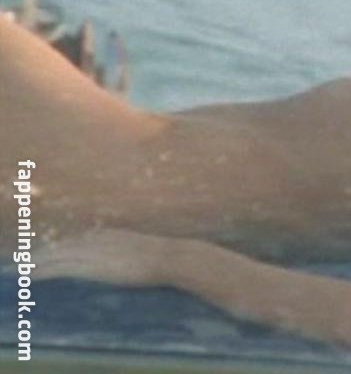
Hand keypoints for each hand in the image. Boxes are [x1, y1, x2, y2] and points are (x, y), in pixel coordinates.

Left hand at [32, 228, 177, 286]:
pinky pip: (62, 268)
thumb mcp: (144, 247)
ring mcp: (94, 251)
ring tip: (23, 268)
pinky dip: (45, 270)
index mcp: (110, 233)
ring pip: (58, 255)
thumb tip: (128, 257)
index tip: (47, 252)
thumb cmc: (165, 256)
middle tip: (26, 260)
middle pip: (63, 245)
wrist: (169, 257)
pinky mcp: (93, 265)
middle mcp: (98, 239)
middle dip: (44, 252)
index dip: (60, 246)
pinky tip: (33, 275)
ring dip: (39, 261)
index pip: (77, 239)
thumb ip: (130, 249)